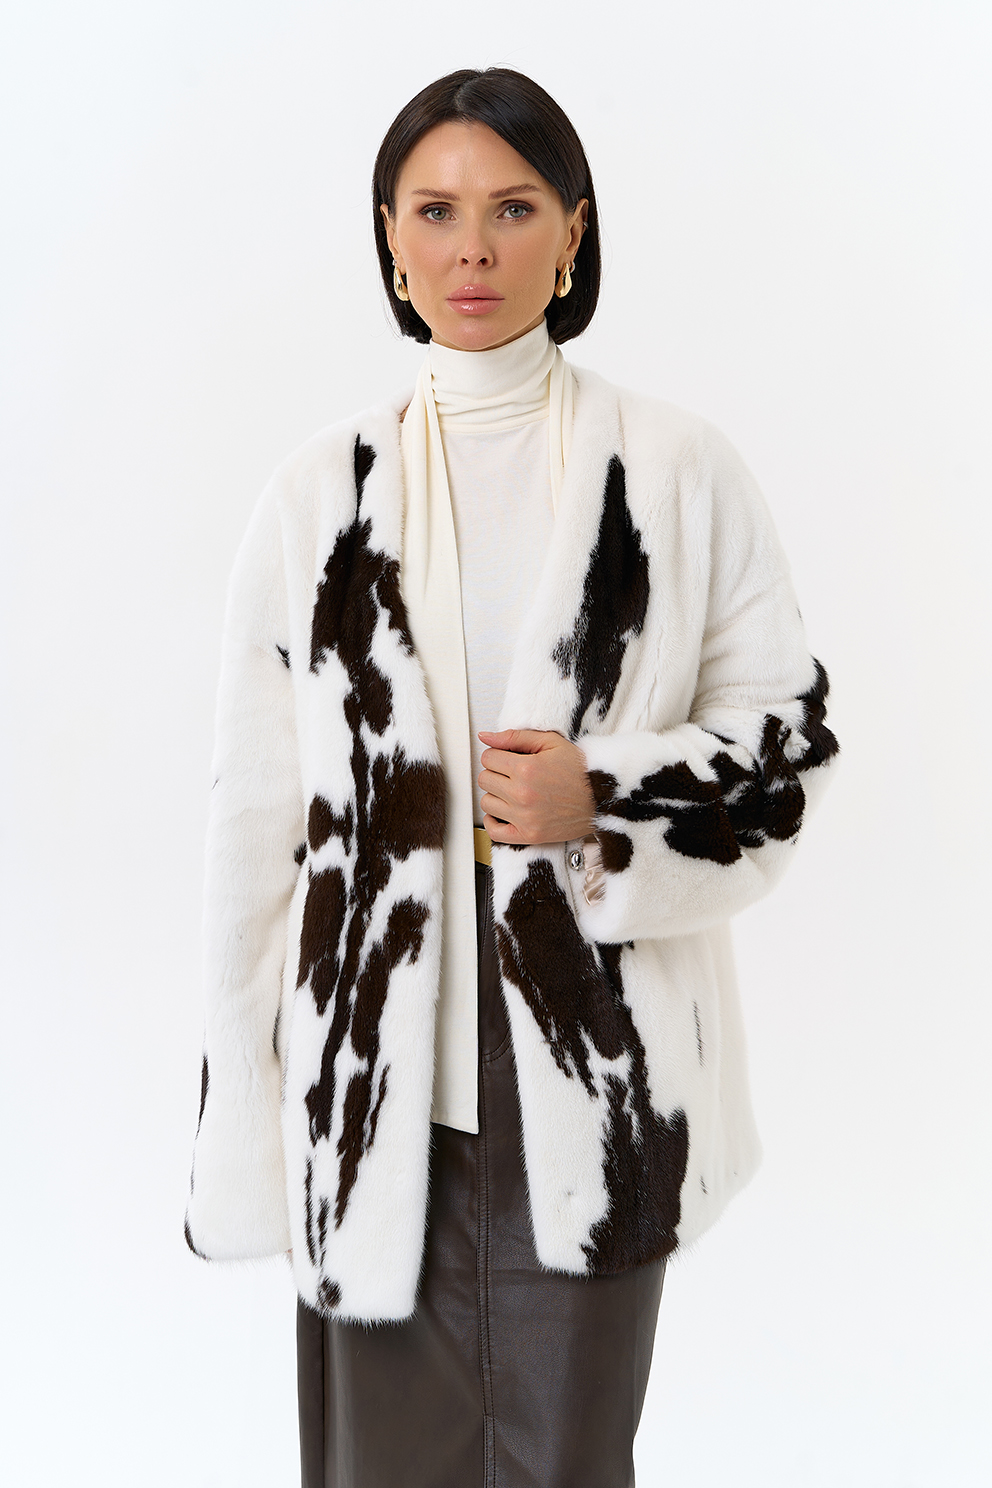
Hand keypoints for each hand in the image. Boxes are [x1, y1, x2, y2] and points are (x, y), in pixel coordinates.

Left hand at [477, 729, 595, 845]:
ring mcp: (524, 817)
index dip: (497, 755)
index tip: (508, 758)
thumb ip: (514, 737)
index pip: (488, 758)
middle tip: (512, 773)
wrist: (602, 798)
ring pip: (486, 803)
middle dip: (496, 772)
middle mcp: (522, 794)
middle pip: (485, 779)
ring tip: (513, 791)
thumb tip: (484, 736)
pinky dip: (493, 822)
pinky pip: (494, 832)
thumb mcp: (551, 742)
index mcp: (526, 769)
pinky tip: (504, 811)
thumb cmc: (579, 770)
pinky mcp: (529, 835)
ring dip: (496, 795)